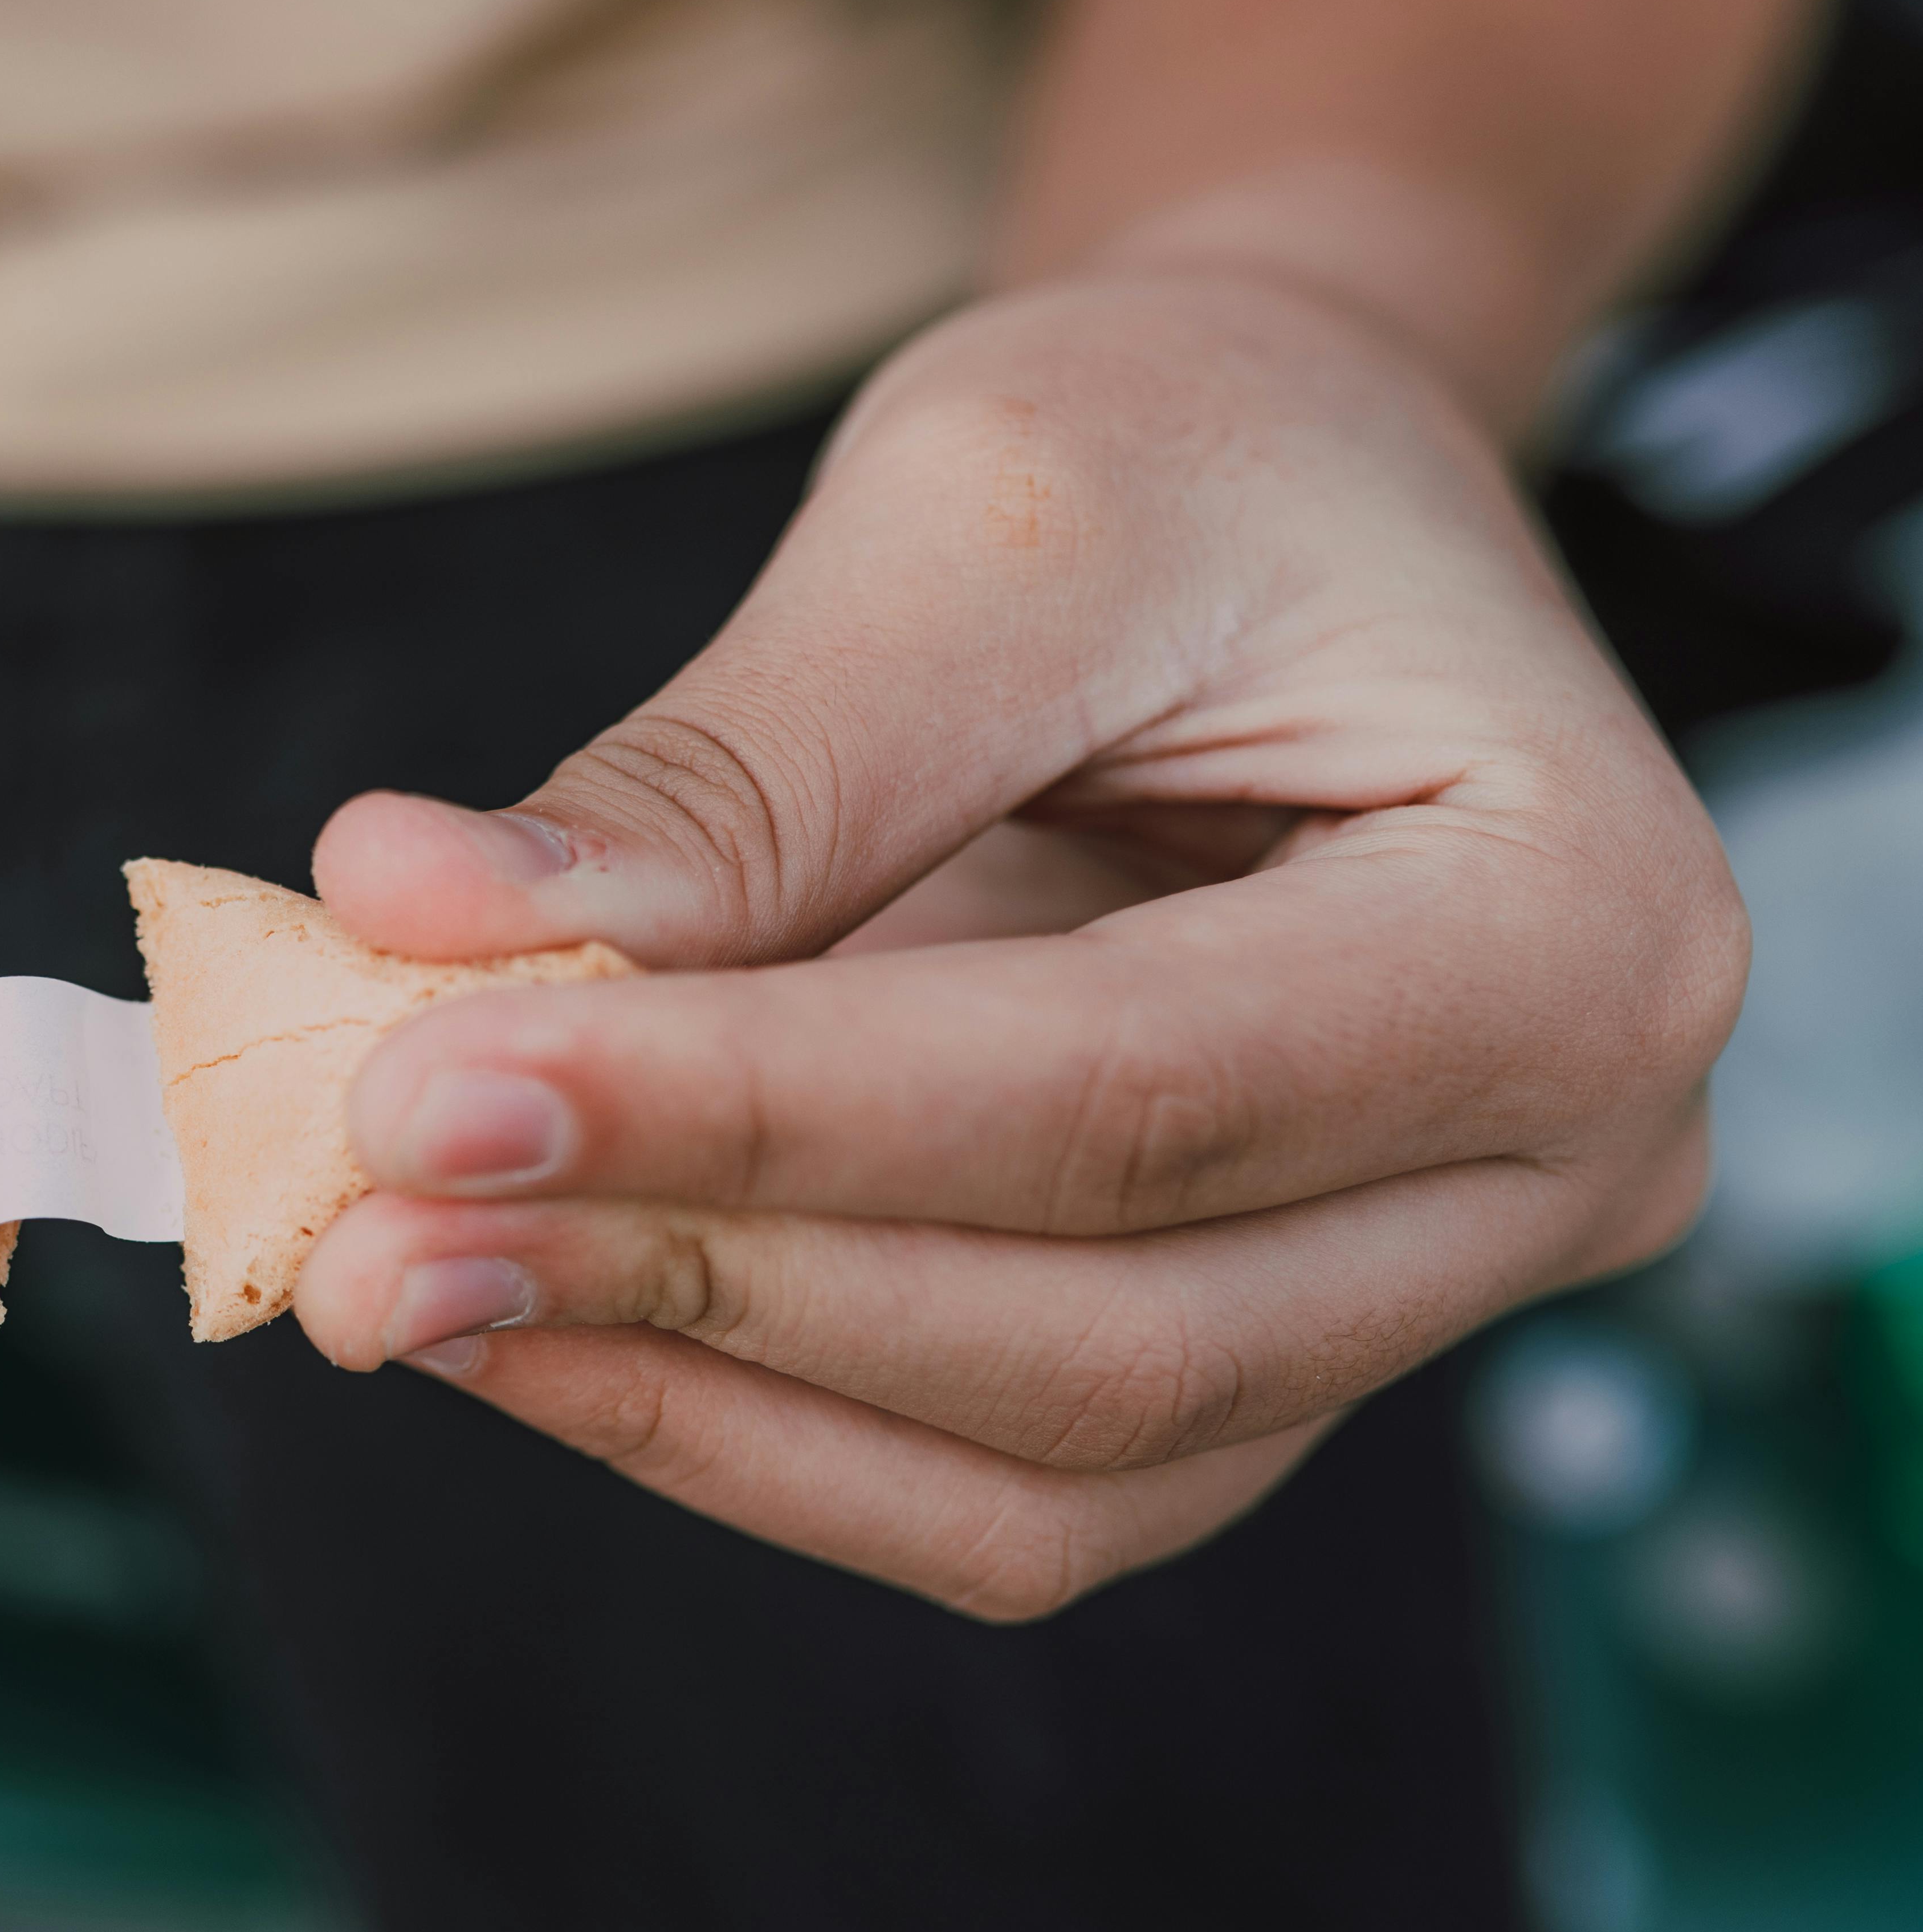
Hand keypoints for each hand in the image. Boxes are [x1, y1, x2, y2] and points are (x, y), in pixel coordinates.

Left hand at [294, 272, 1741, 1618]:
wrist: (1275, 495)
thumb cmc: (1183, 453)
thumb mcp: (982, 519)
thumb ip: (731, 777)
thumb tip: (401, 921)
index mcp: (1572, 933)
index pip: (1121, 1102)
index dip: (755, 1122)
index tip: (422, 1093)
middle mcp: (1550, 1170)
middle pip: (1101, 1337)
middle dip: (703, 1290)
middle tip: (358, 1229)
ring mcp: (1407, 1292)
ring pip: (1045, 1478)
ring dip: (694, 1397)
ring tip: (400, 1283)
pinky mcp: (1244, 1340)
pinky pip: (992, 1475)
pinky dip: (741, 1415)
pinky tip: (527, 1303)